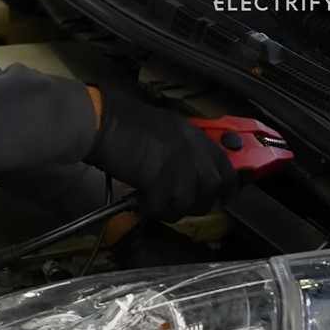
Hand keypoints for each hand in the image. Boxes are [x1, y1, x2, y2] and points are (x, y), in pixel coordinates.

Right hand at [84, 84, 235, 221]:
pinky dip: (152, 209)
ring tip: (156, 202)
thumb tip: (189, 169)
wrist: (102, 123)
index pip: (225, 165)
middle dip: (199, 201)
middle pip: (213, 187)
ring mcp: (178, 165)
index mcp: (194, 134)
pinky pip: (164, 207)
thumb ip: (183, 146)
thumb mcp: (164, 127)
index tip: (222, 197)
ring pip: (189, 202)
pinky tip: (141, 201)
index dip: (227, 185)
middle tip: (181, 204)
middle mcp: (192, 149)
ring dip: (173, 208)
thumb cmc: (122, 121)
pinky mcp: (160, 180)